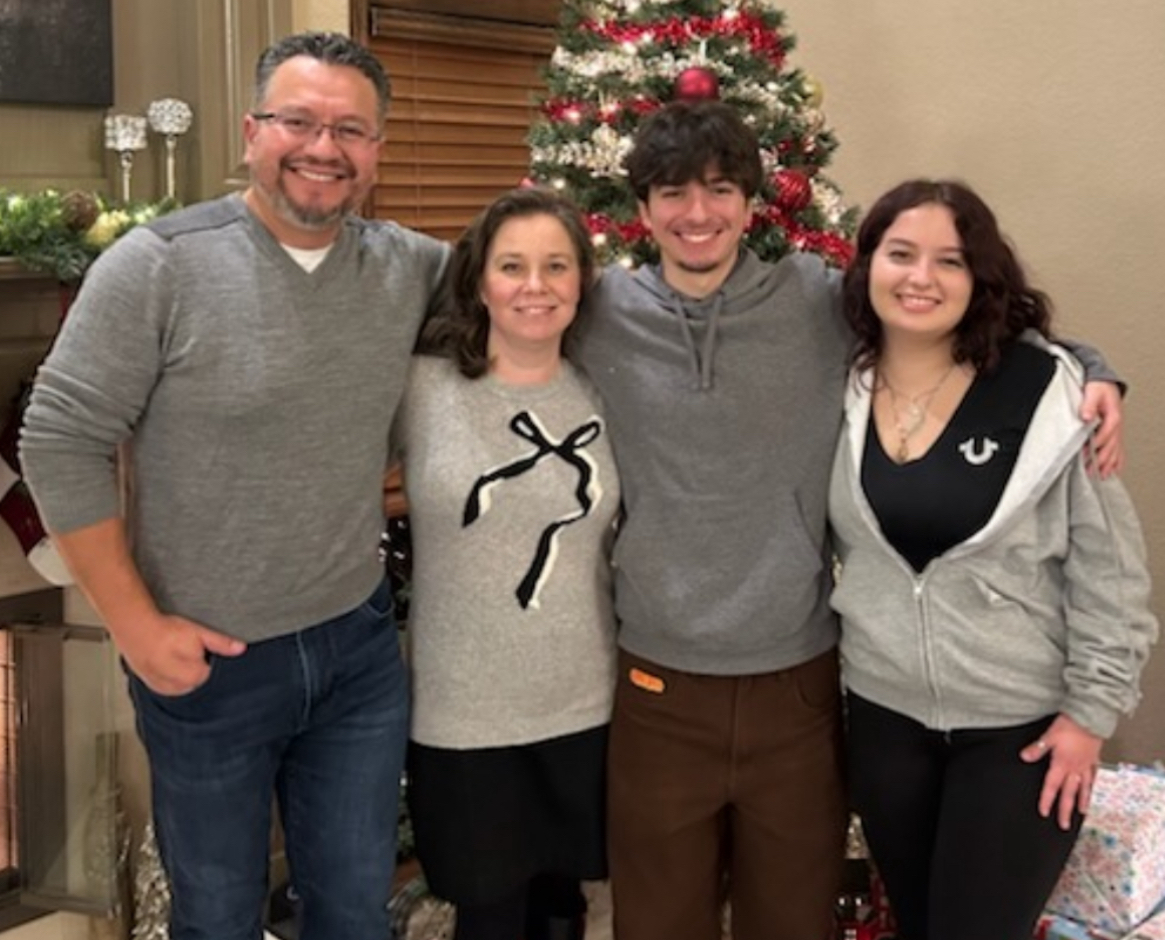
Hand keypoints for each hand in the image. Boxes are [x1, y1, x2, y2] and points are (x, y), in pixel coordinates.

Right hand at [115, 610, 246, 695]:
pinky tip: (166, 660)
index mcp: (195, 677)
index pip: (213, 672)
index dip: (209, 657)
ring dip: (183, 670)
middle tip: (185, 647)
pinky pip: (170, 683)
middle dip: (196, 664)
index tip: (201, 647)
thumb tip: (240, 649)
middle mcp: (180, 688)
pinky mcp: (153, 686)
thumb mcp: (199, 632)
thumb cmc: (166, 631)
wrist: (134, 630)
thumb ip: (221, 643)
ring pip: (184, 681)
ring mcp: (165, 688)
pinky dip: (171, 674)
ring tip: (173, 652)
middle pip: (199, 677)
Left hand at [1020, 713, 1102, 829]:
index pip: (1051, 786)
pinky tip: (1092, 790)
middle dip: (1064, 810)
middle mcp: (1075, 768)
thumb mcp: (1049, 736)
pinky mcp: (1094, 759)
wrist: (1091, 718)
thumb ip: (1037, 748)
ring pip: (1084, 788)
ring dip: (1081, 802)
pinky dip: (1092, 786)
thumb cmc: (1070, 726)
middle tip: (1063, 825)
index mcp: (1062, 764)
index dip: (1046, 800)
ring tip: (1082, 813)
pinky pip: (1093, 777)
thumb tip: (1024, 757)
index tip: (1043, 813)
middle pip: (1068, 793)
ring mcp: (1086, 765)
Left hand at [1080, 381, 1123, 477]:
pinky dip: (1116, 461)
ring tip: (1100, 476)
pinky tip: (1113, 471)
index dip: (1094, 446)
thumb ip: (1088, 404)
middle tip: (1090, 471)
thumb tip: (1086, 416)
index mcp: (1113, 417)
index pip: (1104, 435)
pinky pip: (1118, 450)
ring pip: (1115, 451)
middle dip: (1101, 460)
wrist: (1104, 383)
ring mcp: (1116, 431)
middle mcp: (1117, 427)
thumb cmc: (1098, 388)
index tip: (1084, 454)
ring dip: (1108, 464)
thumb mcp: (1092, 392)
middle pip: (1111, 447)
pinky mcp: (1114, 434)